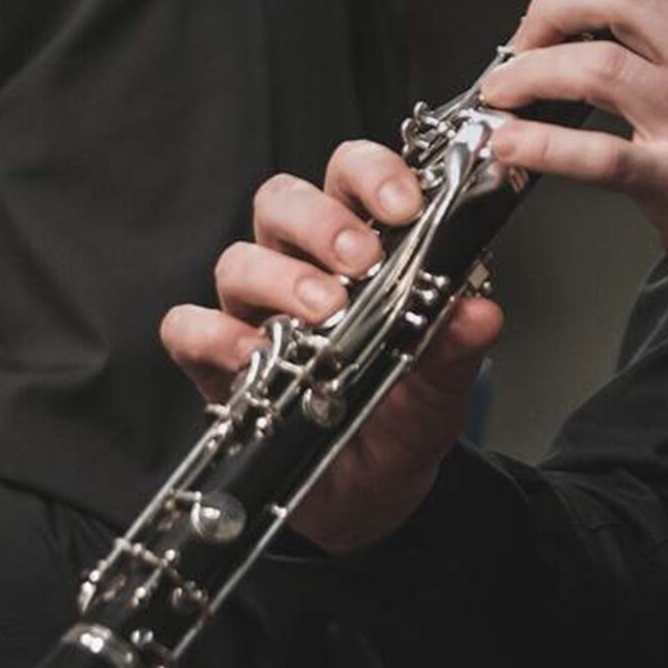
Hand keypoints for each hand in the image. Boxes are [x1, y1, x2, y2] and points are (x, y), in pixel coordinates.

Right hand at [160, 140, 502, 553]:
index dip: (373, 174)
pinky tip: (255, 358)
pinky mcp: (214, 363)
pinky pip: (188, 328)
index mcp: (360, 243)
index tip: (407, 205)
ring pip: (237, 259)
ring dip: (281, 278)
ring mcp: (252, 310)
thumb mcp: (444, 380)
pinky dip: (216, 336)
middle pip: (283, 200)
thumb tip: (479, 312)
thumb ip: (457, 343)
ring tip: (325, 314)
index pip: (352, 175)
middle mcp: (298, 262)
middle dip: (322, 222)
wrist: (371, 493)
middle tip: (362, 261)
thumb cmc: (404, 414)